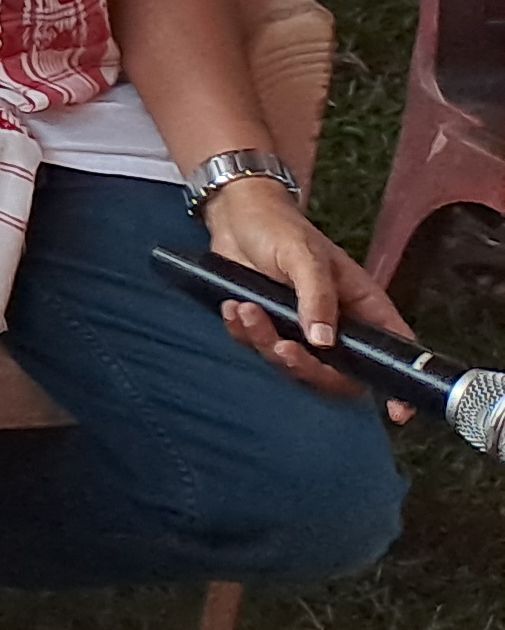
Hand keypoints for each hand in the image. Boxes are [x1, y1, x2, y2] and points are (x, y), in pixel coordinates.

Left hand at [199, 175, 412, 411]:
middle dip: (305, 368)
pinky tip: (233, 308)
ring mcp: (301, 331)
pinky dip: (242, 334)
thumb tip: (324, 342)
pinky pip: (257, 349)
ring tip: (246, 309)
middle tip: (281, 346)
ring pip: (291, 365)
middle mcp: (337, 327)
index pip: (391, 353)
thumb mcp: (305, 256)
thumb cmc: (282, 229)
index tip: (396, 413)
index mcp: (363, 309)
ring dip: (265, 343)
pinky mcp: (268, 328)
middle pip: (336, 375)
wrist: (237, 216)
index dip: (397, 386)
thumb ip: (317, 297)